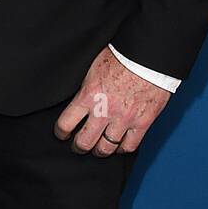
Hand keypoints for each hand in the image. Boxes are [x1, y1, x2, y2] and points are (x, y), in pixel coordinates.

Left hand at [54, 46, 171, 156]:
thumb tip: (77, 99)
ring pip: (107, 147)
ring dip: (100, 151)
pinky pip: (130, 146)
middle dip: (79, 147)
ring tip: (97, 150)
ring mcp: (124, 119)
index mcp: (88, 96)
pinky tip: (118, 147)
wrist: (146, 58)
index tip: (61, 134)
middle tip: (77, 147)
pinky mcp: (142, 123)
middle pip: (85, 141)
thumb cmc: (120, 57)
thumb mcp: (92, 69)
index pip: (66, 123)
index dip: (61, 132)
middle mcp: (104, 111)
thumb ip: (85, 89)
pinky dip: (122, 149)